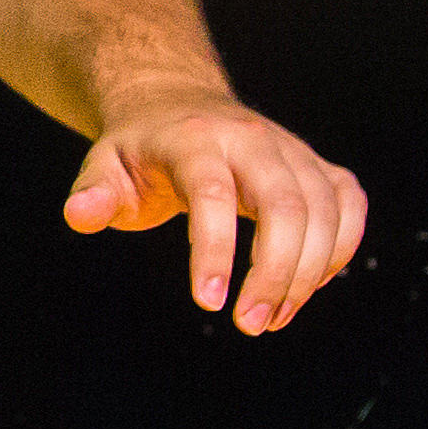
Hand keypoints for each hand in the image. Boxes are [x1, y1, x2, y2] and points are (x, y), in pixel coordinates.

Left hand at [63, 91, 365, 332]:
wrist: (175, 102)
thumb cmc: (138, 149)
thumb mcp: (104, 167)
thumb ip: (95, 194)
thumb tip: (79, 214)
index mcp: (195, 140)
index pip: (213, 195)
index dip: (215, 251)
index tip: (209, 304)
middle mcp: (252, 139)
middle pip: (285, 205)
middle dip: (275, 273)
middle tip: (250, 326)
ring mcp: (291, 150)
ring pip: (324, 209)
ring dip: (308, 273)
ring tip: (271, 318)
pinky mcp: (315, 164)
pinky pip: (348, 204)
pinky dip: (342, 247)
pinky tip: (311, 284)